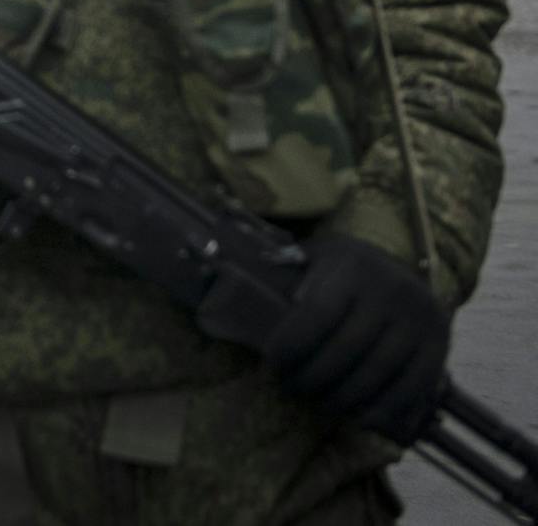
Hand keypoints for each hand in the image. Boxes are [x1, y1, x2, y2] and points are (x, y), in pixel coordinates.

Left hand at [262, 234, 448, 443]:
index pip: (315, 315)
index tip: (272, 365)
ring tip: (318, 402)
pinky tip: (355, 415)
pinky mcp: (441, 347)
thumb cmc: (341, 267)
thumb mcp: (312, 256)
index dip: (289, 347)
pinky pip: (410, 390)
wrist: (402, 266)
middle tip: (290, 388)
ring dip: (341, 398)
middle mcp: (392, 292)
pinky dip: (380, 410)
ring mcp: (421, 321)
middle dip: (311, 378)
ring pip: (376, 375)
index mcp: (353, 267)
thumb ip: (281, 270)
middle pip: (344, 351)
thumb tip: (229, 282)